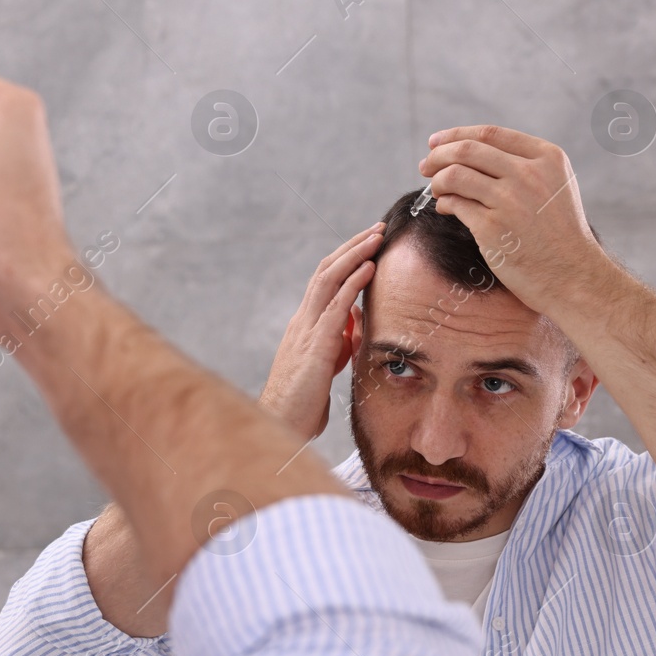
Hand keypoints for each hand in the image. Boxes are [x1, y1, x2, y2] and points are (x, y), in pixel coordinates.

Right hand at [260, 224, 382, 438]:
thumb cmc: (301, 404)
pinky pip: (335, 307)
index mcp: (304, 326)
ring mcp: (306, 331)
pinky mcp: (314, 346)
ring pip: (328, 280)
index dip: (346, 259)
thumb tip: (354, 324)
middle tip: (377, 228)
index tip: (369, 243)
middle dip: (352, 247)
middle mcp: (302, 321)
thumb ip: (337, 342)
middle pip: (326, 271)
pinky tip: (369, 267)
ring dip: (355, 254)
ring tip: (376, 237)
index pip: (324, 281)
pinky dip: (353, 283)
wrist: (278, 427)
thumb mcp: (325, 366)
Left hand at [420, 125, 611, 319]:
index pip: (489, 134)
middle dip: (438, 156)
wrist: (572, 274)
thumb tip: (468, 152)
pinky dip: (444, 204)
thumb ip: (522, 165)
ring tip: (437, 192)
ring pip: (454, 175)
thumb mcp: (555, 185)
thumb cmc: (558, 232)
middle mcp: (529, 174)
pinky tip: (446, 209)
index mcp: (546, 158)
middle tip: (425, 165)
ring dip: (437, 182)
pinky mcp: (492, 227)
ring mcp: (509, 200)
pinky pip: (454, 204)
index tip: (436, 142)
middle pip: (466, 150)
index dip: (455, 135)